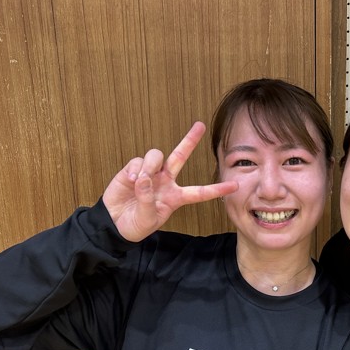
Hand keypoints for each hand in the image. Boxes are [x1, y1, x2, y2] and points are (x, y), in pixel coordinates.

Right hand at [102, 122, 237, 241]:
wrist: (115, 223)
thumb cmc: (136, 224)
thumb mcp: (147, 220)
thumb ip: (148, 201)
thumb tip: (145, 179)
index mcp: (176, 197)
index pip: (200, 192)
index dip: (217, 190)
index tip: (235, 185)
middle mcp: (166, 181)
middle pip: (180, 156)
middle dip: (190, 140)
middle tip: (201, 125)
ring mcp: (150, 173)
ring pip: (156, 155)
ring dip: (149, 166)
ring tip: (139, 182)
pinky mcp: (133, 169)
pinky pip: (138, 161)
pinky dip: (133, 170)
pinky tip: (128, 182)